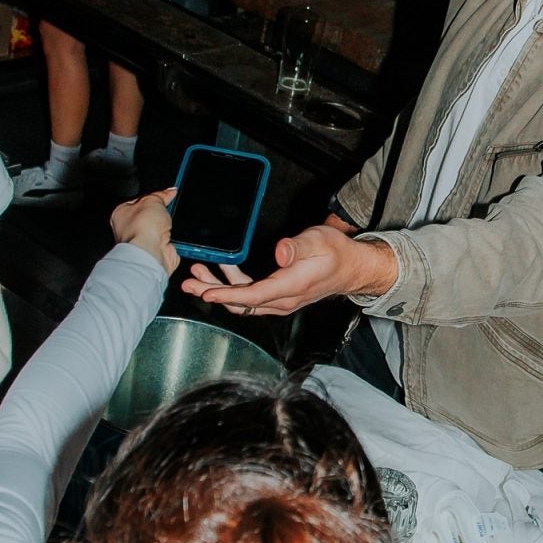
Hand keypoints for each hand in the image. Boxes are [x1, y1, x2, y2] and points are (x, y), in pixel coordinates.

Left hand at [110, 189, 179, 274]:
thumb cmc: (141, 228)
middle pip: (150, 215)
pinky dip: (173, 238)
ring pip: (161, 228)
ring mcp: (143, 241)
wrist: (149, 251)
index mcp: (121, 214)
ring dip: (167, 226)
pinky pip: (169, 240)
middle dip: (161, 212)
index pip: (139, 201)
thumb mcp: (152, 200)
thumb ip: (160, 195)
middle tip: (165, 210)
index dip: (153, 196)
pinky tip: (171, 236)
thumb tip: (169, 191)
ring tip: (166, 225)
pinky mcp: (156, 251)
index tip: (166, 193)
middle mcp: (129, 229)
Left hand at [180, 224, 394, 315]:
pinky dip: (232, 285)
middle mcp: (283, 300)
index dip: (227, 295)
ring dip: (219, 288)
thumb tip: (279, 253)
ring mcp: (280, 301)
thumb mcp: (318, 240)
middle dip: (212, 292)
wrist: (352, 268)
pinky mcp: (278, 297)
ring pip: (243, 301)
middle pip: (241, 302)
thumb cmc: (336, 252)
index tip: (206, 293)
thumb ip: (297, 247)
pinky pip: (250, 296)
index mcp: (291, 286)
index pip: (254, 296)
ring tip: (199, 272)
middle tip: (190, 281)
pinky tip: (223, 269)